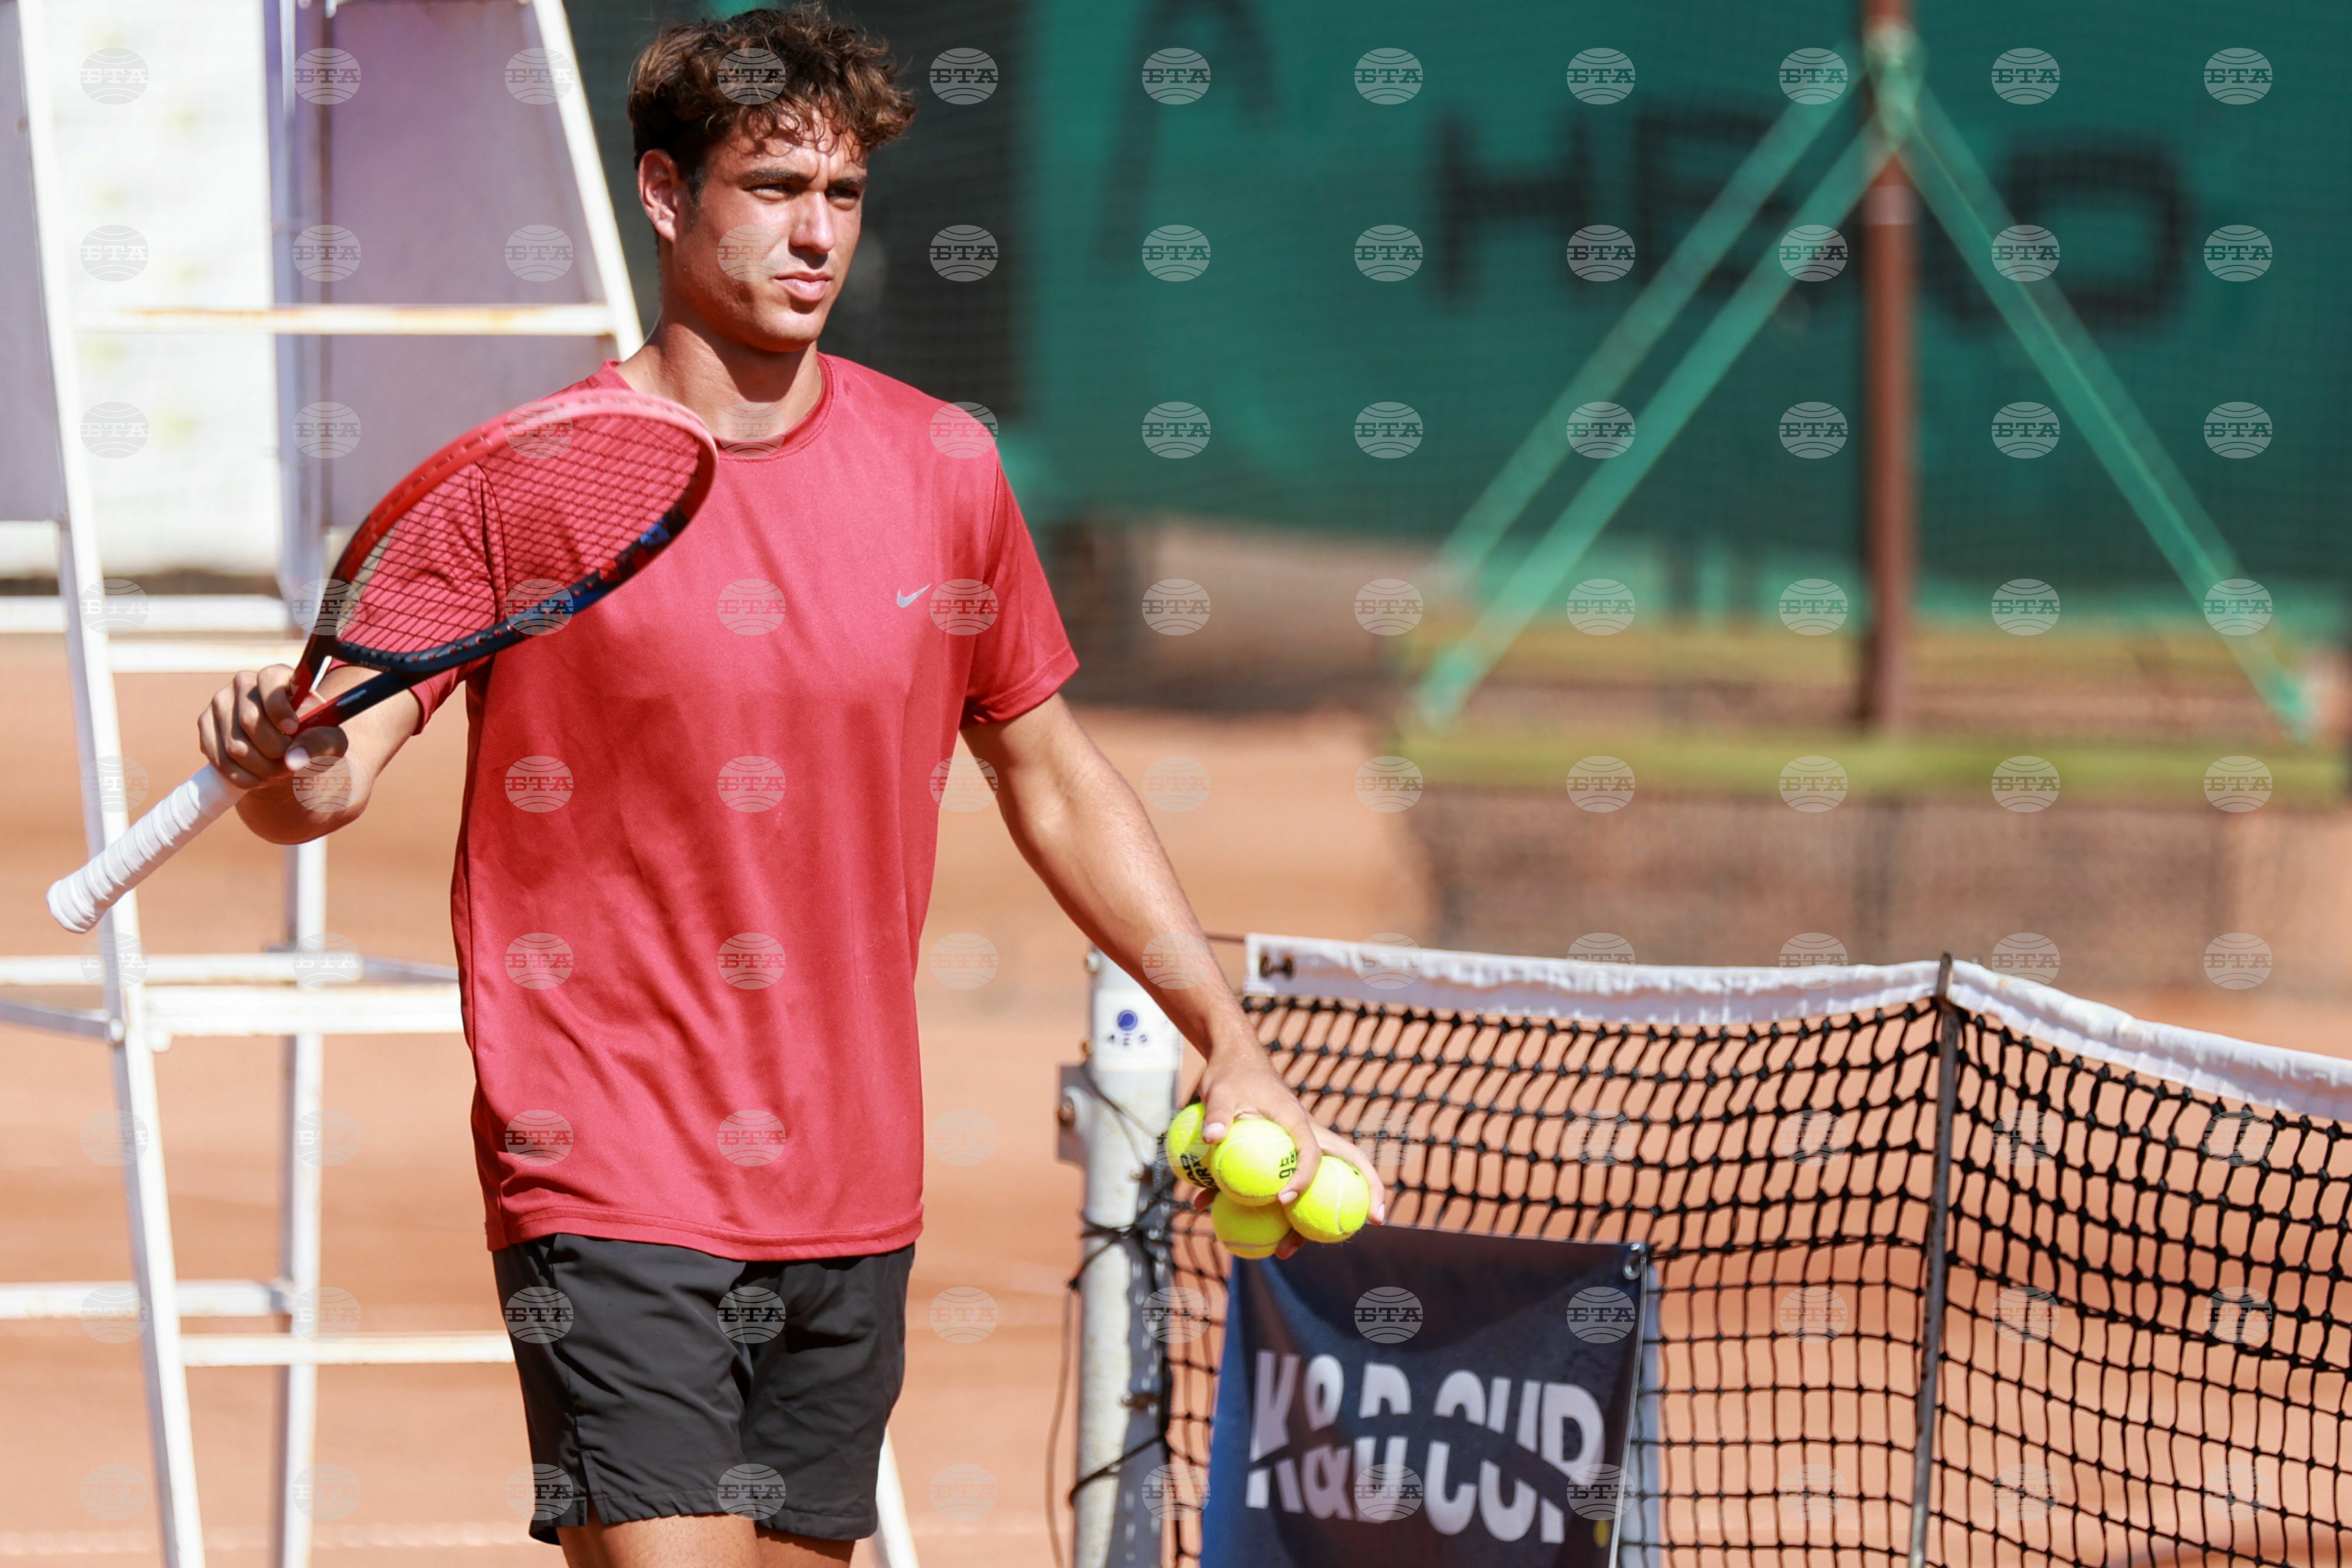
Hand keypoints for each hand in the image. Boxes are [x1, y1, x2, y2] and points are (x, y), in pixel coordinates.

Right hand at [198, 666, 347, 789]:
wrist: (288, 754)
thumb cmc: (313, 740)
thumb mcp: (331, 742)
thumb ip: (320, 744)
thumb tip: (293, 759)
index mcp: (277, 676)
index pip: (270, 682)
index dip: (279, 709)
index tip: (292, 729)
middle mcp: (244, 682)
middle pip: (250, 720)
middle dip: (273, 750)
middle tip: (289, 764)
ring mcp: (220, 702)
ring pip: (233, 744)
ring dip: (259, 767)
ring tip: (277, 772)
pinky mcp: (205, 724)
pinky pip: (217, 757)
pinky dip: (240, 775)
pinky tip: (257, 778)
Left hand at [1191, 1050, 1388, 1258]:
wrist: (1236, 1062)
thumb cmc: (1232, 1075)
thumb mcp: (1220, 1092)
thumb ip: (1218, 1115)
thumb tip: (1212, 1138)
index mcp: (1297, 1121)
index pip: (1313, 1152)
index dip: (1305, 1178)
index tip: (1284, 1200)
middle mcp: (1308, 1134)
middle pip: (1346, 1166)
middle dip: (1366, 1192)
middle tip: (1373, 1223)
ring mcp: (1301, 1145)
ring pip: (1323, 1181)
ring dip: (1314, 1216)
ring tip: (1286, 1252)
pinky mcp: (1288, 1153)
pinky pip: (1293, 1182)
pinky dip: (1282, 1208)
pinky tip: (1258, 1233)